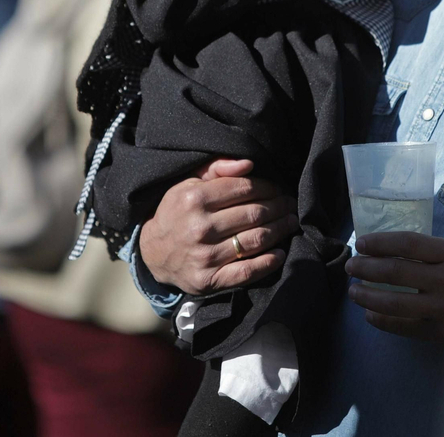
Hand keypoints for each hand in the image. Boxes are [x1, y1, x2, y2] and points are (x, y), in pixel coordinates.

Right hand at [139, 158, 300, 295]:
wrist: (152, 253)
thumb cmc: (177, 213)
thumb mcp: (188, 184)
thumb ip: (217, 168)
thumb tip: (249, 164)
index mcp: (195, 199)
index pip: (244, 189)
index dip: (268, 188)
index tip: (278, 189)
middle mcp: (200, 227)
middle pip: (254, 214)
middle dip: (279, 207)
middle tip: (290, 205)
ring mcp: (205, 256)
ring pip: (255, 240)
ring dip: (280, 230)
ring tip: (290, 223)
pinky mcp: (209, 279)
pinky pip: (247, 271)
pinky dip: (268, 262)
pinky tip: (279, 253)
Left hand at [345, 232, 443, 346]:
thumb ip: (432, 254)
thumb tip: (387, 251)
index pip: (408, 244)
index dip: (380, 242)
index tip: (362, 243)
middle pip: (396, 271)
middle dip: (367, 268)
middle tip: (351, 266)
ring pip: (395, 302)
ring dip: (368, 296)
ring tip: (353, 292)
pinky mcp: (441, 333)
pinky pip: (404, 327)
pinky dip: (382, 321)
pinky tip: (370, 315)